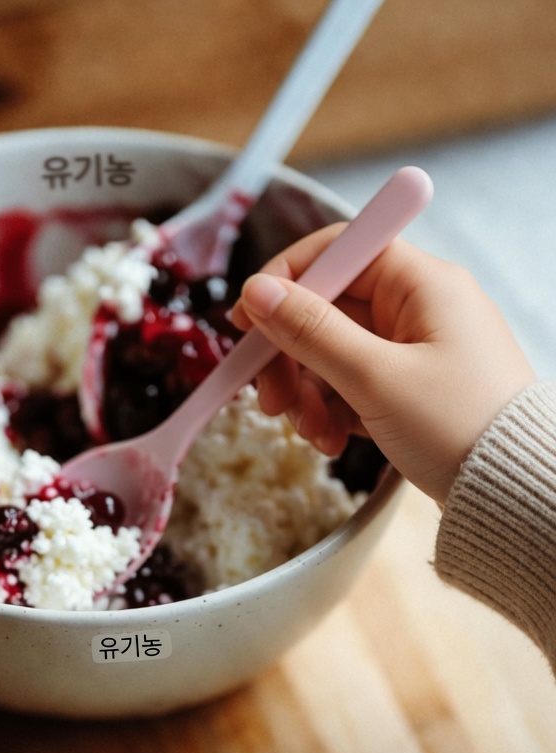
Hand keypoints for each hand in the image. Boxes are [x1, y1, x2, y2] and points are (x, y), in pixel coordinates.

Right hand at [230, 228, 534, 502]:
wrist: (514, 494)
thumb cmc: (459, 428)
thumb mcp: (375, 379)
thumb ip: (311, 332)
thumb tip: (258, 291)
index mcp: (422, 284)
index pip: (338, 252)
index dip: (285, 281)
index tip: (245, 321)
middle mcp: (420, 308)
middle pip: (327, 310)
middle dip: (290, 358)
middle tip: (268, 402)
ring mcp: (417, 350)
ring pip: (334, 354)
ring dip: (309, 394)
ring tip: (312, 435)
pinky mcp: (413, 388)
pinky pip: (354, 385)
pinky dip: (334, 411)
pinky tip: (333, 442)